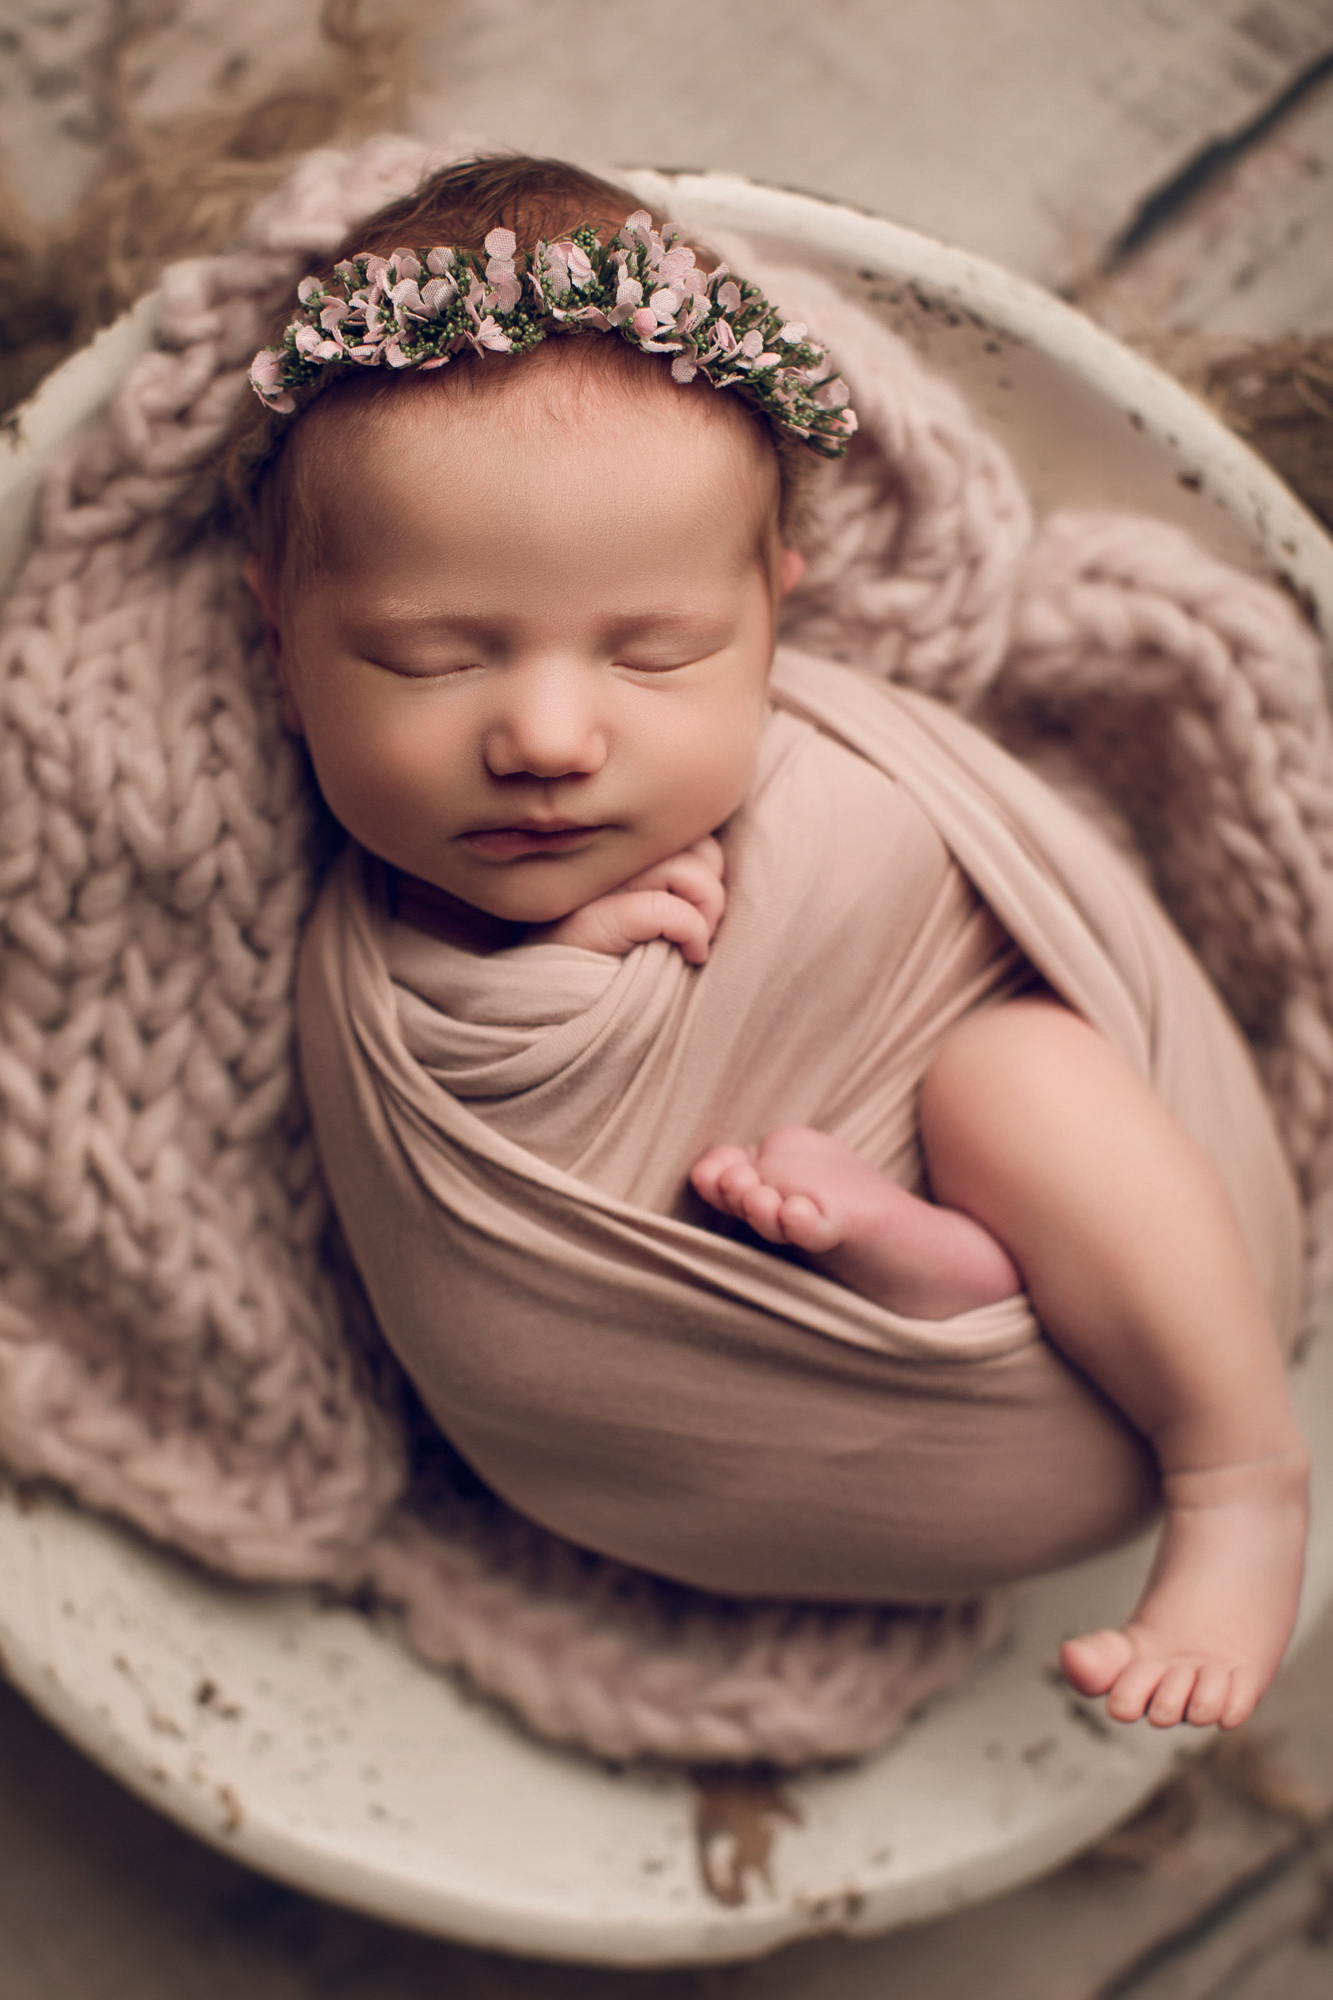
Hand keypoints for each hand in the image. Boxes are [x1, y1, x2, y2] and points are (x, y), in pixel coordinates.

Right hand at [535, 836, 725, 963]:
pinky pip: (670, 910)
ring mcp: (598, 883)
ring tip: (698, 941)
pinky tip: (692, 954)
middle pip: (693, 840)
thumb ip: (669, 870)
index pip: (681, 825)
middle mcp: (603, 852)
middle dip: (712, 885)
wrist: (552, 999)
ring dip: (709, 910)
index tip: (699, 904)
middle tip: (704, 924)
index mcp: (613, 842)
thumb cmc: (607, 952)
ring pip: (689, 870)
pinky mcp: (597, 918)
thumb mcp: (637, 900)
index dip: (706, 861)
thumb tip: (715, 864)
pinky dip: (694, 933)